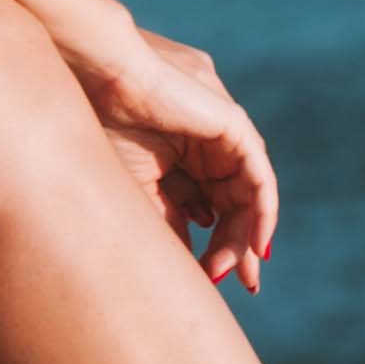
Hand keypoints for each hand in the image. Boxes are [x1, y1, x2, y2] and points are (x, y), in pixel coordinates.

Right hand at [63, 18, 278, 289]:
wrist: (102, 77)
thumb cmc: (106, 127)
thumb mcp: (142, 190)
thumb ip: (169, 222)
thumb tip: (189, 269)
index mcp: (184, 155)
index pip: (212, 206)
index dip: (215, 246)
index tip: (211, 282)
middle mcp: (209, 144)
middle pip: (235, 204)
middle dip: (238, 246)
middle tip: (244, 286)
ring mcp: (224, 133)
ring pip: (249, 194)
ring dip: (244, 236)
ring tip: (233, 272)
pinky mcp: (234, 126)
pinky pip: (259, 176)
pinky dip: (262, 210)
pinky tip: (257, 242)